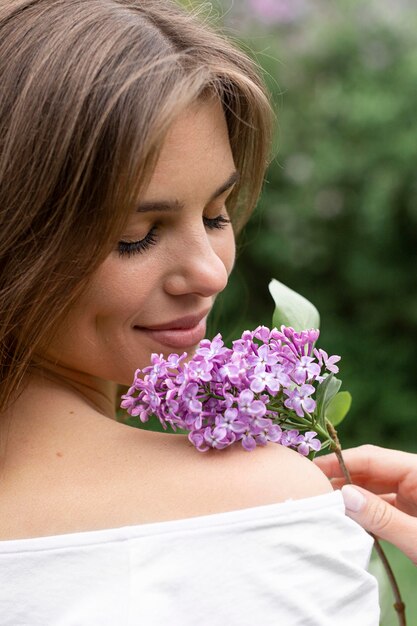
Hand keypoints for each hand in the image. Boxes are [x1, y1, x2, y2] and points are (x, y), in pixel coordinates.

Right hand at [315, 444, 416, 564]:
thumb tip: (344, 496)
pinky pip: (383, 507)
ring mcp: (415, 497)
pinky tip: (346, 522)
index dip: (340, 462)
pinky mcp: (414, 515)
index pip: (372, 458)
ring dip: (351, 499)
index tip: (311, 469)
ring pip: (375, 490)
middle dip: (342, 479)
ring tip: (324, 507)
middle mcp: (414, 479)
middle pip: (371, 471)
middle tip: (311, 489)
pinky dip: (364, 514)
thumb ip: (382, 516)